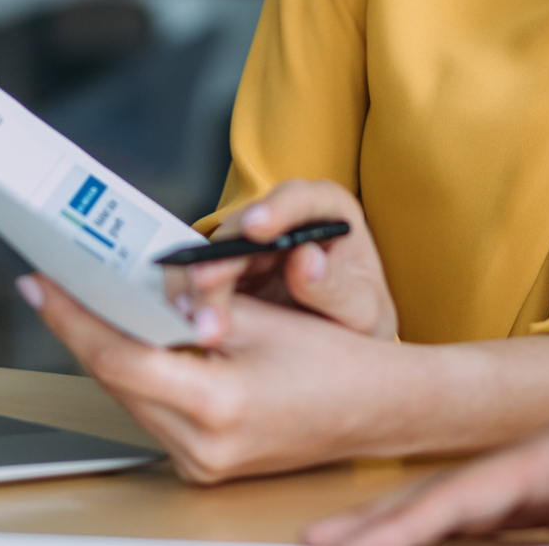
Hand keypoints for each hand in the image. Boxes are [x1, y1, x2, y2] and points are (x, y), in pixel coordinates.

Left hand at [19, 274, 548, 483]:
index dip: (74, 317)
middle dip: (88, 328)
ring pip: (131, 397)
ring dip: (114, 351)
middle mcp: (202, 447)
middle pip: (117, 379)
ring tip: (96, 305)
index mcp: (217, 406)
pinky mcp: (204, 466)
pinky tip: (141, 342)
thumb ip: (193, 305)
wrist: (378, 410)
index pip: (120, 357)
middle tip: (61, 284)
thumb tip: (136, 284)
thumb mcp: (260, 319)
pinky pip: (154, 413)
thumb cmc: (334, 361)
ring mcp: (201, 464)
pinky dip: (143, 375)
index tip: (44, 284)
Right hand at [169, 179, 396, 345]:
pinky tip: (186, 320)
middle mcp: (283, 221)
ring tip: (194, 317)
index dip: (277, 209)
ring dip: (199, 285)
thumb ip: (337, 287)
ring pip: (214, 253)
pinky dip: (191, 299)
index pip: (302, 199)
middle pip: (243, 228)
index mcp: (327, 213)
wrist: (342, 349)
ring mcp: (251, 246)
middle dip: (222, 258)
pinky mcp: (227, 274)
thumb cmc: (358, 317)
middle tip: (205, 285)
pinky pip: (200, 279)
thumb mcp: (362, 308)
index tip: (257, 227)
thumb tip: (305, 259)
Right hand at [302, 363, 548, 545]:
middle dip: (376, 523)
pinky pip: (496, 532)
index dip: (400, 524)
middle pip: (444, 500)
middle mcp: (545, 466)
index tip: (342, 543)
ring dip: (406, 535)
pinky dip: (453, 543)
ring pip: (462, 517)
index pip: (464, 496)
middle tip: (309, 544)